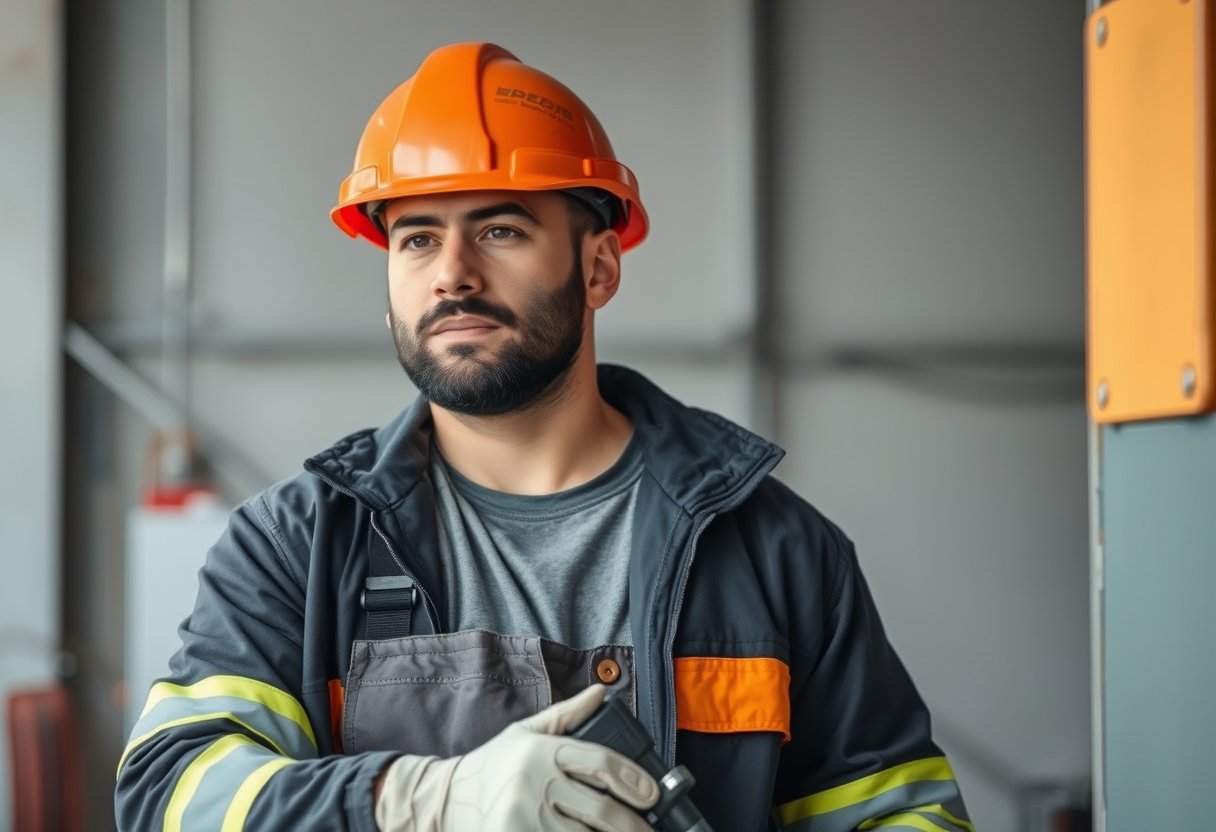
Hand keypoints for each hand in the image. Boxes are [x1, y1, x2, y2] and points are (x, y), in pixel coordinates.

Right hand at [376, 685, 659, 830]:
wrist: (443, 800)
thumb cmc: (490, 766)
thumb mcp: (525, 732)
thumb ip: (567, 715)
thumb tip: (601, 692)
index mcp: (541, 752)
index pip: (600, 762)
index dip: (634, 779)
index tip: (653, 794)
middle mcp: (534, 785)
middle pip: (601, 810)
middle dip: (633, 825)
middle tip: (650, 830)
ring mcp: (523, 819)